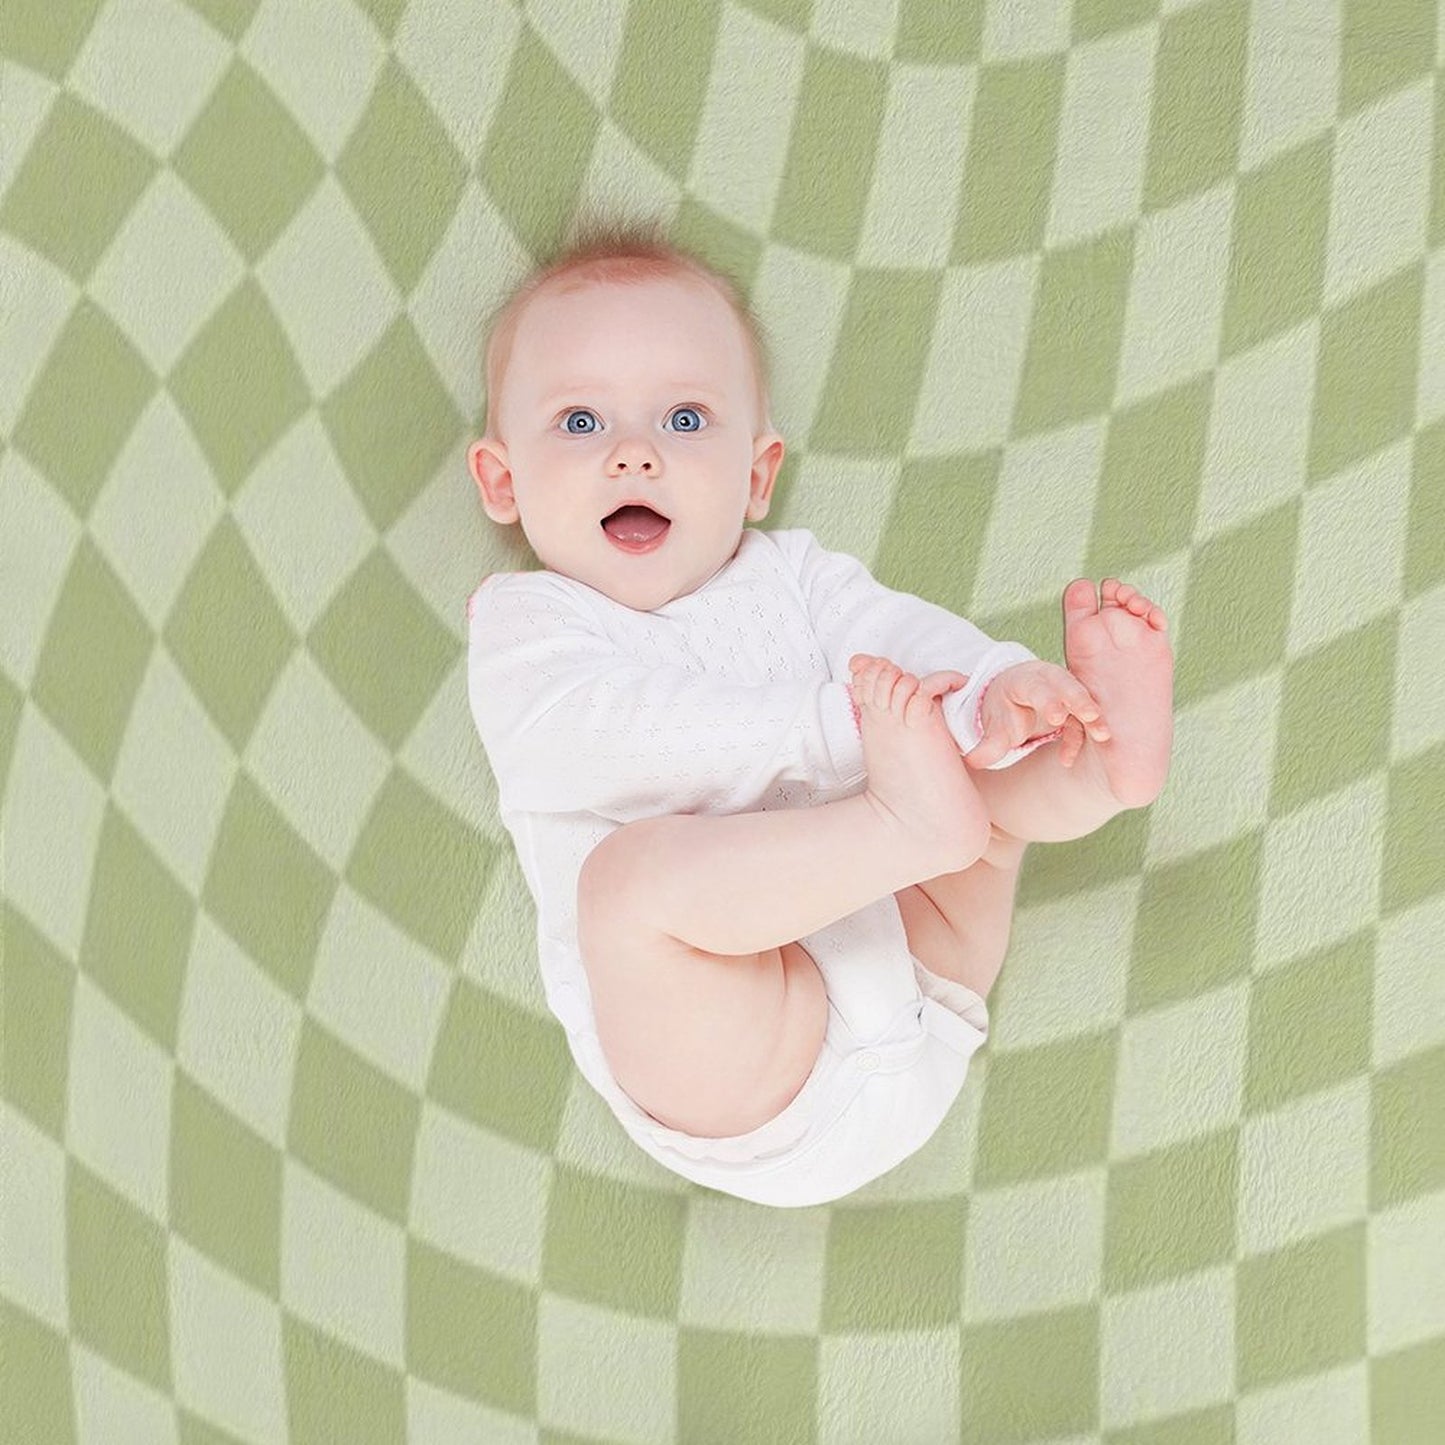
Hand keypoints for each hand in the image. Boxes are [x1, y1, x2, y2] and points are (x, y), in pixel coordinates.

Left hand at [964, 660, 1109, 770]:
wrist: (1013, 697)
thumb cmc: (1004, 709)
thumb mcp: (994, 725)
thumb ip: (987, 745)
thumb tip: (972, 761)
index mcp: (1023, 680)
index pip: (1037, 687)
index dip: (1048, 699)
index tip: (1057, 717)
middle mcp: (1048, 680)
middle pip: (1066, 685)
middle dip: (1079, 700)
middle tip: (1091, 716)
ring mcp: (1065, 690)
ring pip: (1082, 699)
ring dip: (1093, 717)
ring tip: (1103, 735)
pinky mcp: (1076, 705)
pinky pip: (1082, 720)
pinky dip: (1080, 737)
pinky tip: (1066, 760)